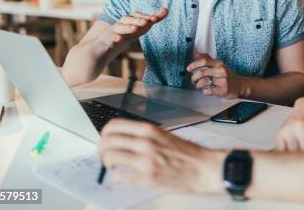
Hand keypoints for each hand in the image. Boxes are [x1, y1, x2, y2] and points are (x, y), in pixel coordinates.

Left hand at [98, 119, 224, 192]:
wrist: (203, 167)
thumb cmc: (187, 153)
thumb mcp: (164, 135)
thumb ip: (144, 136)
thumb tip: (123, 139)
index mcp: (149, 130)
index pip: (115, 125)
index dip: (104, 133)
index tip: (104, 139)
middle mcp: (145, 142)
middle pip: (108, 141)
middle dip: (101, 149)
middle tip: (104, 154)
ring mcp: (145, 160)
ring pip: (111, 157)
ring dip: (108, 163)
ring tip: (113, 166)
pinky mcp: (147, 178)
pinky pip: (120, 177)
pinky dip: (117, 177)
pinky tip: (123, 176)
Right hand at [103, 8, 167, 45]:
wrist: (106, 43)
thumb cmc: (126, 33)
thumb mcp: (140, 27)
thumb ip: (153, 19)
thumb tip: (167, 9)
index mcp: (129, 19)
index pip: (137, 16)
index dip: (146, 16)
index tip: (156, 18)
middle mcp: (121, 23)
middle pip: (128, 19)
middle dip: (138, 20)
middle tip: (147, 22)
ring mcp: (114, 30)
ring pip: (120, 27)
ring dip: (128, 27)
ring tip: (135, 29)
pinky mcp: (109, 39)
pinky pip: (111, 38)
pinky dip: (115, 38)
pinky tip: (118, 39)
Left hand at [188, 53, 243, 98]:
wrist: (240, 86)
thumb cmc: (227, 75)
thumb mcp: (219, 65)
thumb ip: (208, 59)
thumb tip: (196, 54)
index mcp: (219, 63)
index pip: (204, 61)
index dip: (194, 64)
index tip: (188, 69)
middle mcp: (221, 71)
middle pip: (202, 72)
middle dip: (194, 78)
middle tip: (193, 80)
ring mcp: (223, 80)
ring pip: (204, 82)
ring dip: (198, 85)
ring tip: (199, 86)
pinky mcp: (223, 90)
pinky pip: (208, 91)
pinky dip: (204, 92)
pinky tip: (206, 91)